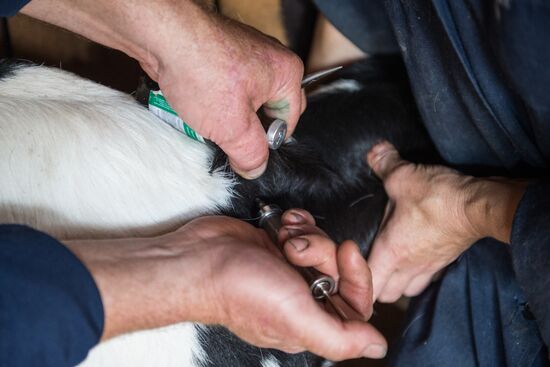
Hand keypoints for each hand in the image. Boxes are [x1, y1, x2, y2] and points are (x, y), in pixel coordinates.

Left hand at [22, 0, 305, 178]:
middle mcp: (271, 58)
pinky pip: (225, 86)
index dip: (267, 143)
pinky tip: (196, 104)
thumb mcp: (232, 128)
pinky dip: (213, 99)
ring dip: (227, 114)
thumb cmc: (201, 68)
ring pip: (244, 99)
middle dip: (247, 127)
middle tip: (226, 137)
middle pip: (267, 109)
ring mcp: (246, 52)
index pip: (288, 122)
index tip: (246, 153)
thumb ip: (250, 154)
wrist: (161, 35)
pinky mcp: (221, 51)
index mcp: (287, 74)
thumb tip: (255, 168)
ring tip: (206, 119)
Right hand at [64, 209, 386, 360]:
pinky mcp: (279, 243)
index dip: (357, 274)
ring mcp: (291, 268)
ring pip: (324, 243)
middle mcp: (304, 296)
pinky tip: (280, 224)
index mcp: (313, 321)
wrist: (199, 258)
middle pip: (340, 267)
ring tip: (283, 239)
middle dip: (322, 250)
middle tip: (296, 250)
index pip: (358, 301)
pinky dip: (297, 221)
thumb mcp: (296, 319)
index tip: (346, 251)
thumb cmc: (240, 291)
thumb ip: (341, 337)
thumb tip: (378, 347)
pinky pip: (306, 227)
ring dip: (307, 234)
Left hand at [365, 141, 526, 301]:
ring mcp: (429, 268)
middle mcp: (409, 267)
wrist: (480, 207)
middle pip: (386, 295)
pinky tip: (415, 256)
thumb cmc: (439, 197)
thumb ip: (383, 163)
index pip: (367, 284)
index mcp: (391, 252)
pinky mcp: (445, 262)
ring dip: (397, 282)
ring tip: (390, 264)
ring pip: (408, 291)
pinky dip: (418, 275)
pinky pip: (426, 280)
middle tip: (367, 264)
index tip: (349, 264)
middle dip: (375, 285)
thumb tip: (373, 151)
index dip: (354, 278)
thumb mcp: (403, 176)